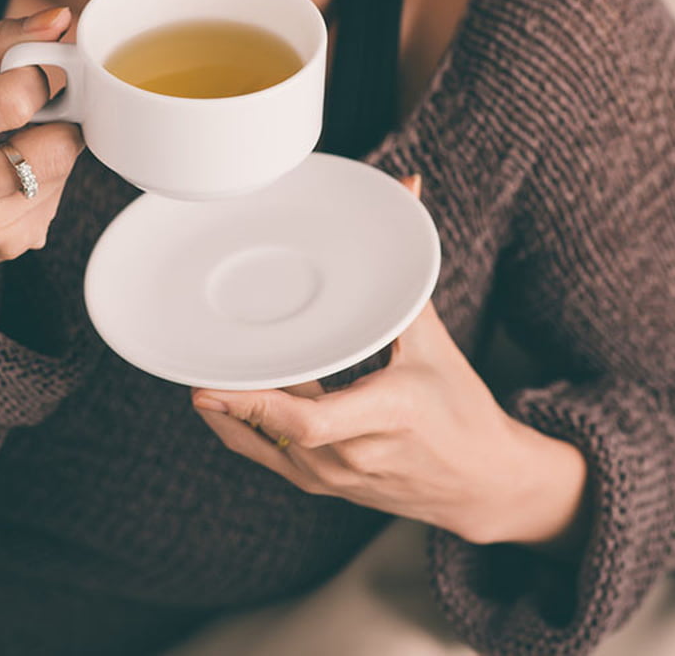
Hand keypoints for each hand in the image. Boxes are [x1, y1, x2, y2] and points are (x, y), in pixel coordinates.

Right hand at [0, 6, 85, 296]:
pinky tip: (11, 182)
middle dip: (54, 121)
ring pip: (63, 170)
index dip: (42, 78)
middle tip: (32, 114)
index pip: (15, 99)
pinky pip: (59, 200)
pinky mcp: (13, 246)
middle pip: (55, 145)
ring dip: (52, 150)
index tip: (41, 73)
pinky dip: (47, 183)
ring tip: (14, 148)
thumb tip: (60, 19)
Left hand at [191, 175, 589, 549]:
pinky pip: (266, 457)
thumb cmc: (463, 409)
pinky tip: (215, 399)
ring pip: (263, 440)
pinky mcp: (324, 485)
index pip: (310, 422)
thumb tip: (406, 190)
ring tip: (201, 364)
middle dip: (230, 392)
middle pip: (274, 426)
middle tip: (192, 355)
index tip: (210, 384)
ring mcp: (336, 478)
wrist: (482, 484)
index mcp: (389, 414)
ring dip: (233, 404)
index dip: (254, 405)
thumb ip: (406, 273)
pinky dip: (237, 427)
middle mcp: (356, 454)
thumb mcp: (435, 344)